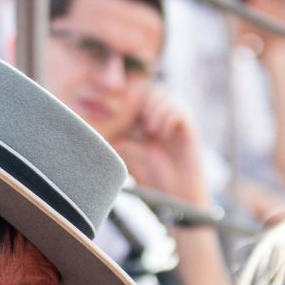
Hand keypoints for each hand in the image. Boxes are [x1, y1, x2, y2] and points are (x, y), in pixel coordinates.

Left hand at [110, 86, 209, 207]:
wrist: (175, 193)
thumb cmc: (151, 178)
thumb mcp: (128, 158)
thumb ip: (118, 142)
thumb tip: (98, 133)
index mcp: (140, 123)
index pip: (130, 100)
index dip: (124, 103)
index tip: (119, 118)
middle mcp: (156, 117)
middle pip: (144, 91)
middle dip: (137, 102)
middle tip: (137, 122)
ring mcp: (171, 120)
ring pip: (159, 94)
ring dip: (153, 108)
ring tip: (150, 130)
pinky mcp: (187, 126)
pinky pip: (177, 108)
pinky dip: (167, 116)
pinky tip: (162, 132)